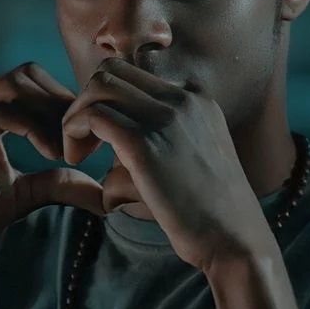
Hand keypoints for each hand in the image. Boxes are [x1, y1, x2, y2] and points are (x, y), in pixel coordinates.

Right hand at [0, 62, 104, 282]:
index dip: (64, 101)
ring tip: (64, 151)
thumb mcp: (22, 196)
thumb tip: (100, 192)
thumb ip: (56, 184)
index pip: (32, 80)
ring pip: (16, 85)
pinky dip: (33, 128)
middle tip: (79, 141)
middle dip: (61, 103)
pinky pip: (0, 113)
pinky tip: (49, 154)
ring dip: (50, 114)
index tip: (84, 137)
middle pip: (28, 74)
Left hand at [62, 58, 271, 271]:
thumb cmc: (211, 211)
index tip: (101, 135)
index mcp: (197, 99)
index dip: (108, 99)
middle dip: (87, 100)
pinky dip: (74, 132)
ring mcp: (165, 118)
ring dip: (77, 115)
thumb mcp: (195, 156)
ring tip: (79, 151)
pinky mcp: (144, 143)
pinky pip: (94, 115)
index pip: (134, 74)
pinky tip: (77, 160)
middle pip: (112, 71)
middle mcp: (182, 99)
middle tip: (85, 141)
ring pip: (99, 86)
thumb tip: (115, 143)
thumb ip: (162, 138)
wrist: (234, 237)